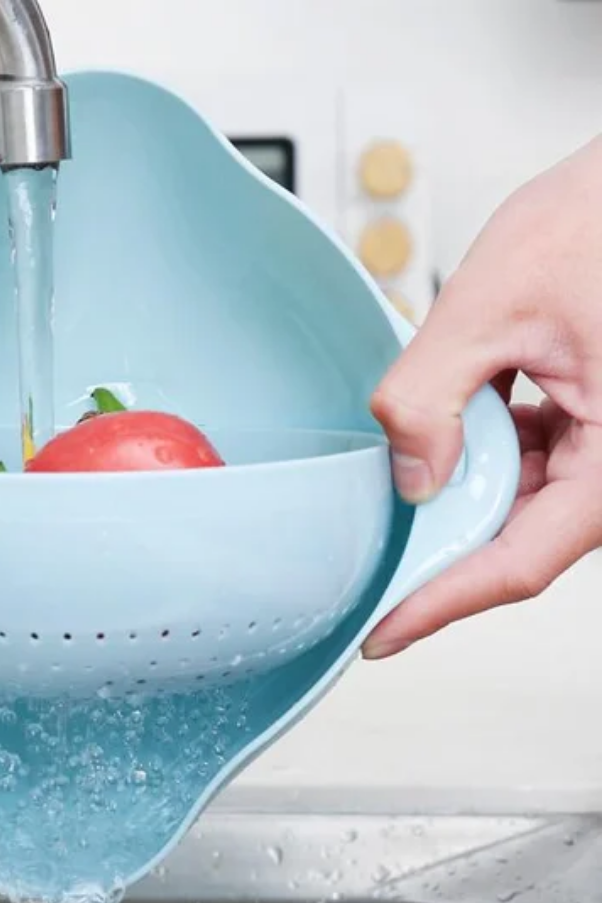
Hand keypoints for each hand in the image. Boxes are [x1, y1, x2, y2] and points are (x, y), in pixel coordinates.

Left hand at [363, 136, 601, 658]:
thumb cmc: (599, 220)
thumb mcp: (491, 304)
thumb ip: (430, 396)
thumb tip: (408, 478)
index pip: (519, 561)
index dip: (441, 602)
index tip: (382, 634)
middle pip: (518, 539)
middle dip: (441, 545)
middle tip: (371, 561)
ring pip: (523, 505)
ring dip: (460, 495)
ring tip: (405, 481)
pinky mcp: (599, 424)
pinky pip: (537, 465)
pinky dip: (486, 456)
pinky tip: (453, 433)